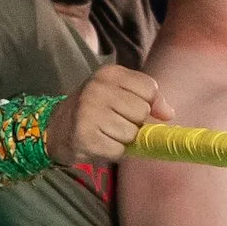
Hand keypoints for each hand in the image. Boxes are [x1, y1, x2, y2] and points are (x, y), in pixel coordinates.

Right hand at [47, 65, 171, 164]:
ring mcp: (88, 113)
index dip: (148, 104)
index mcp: (109, 74)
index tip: (132, 108)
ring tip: (107, 133)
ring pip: (131, 134)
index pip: (149, 89)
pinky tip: (100, 143)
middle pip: (142, 112)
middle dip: (134, 123)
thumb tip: (169, 114)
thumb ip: (149, 98)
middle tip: (115, 122)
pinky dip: (113, 151)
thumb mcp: (120, 94)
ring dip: (123, 139)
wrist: (57, 128)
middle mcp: (97, 89)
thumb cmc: (96, 110)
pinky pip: (118, 150)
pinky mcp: (84, 137)